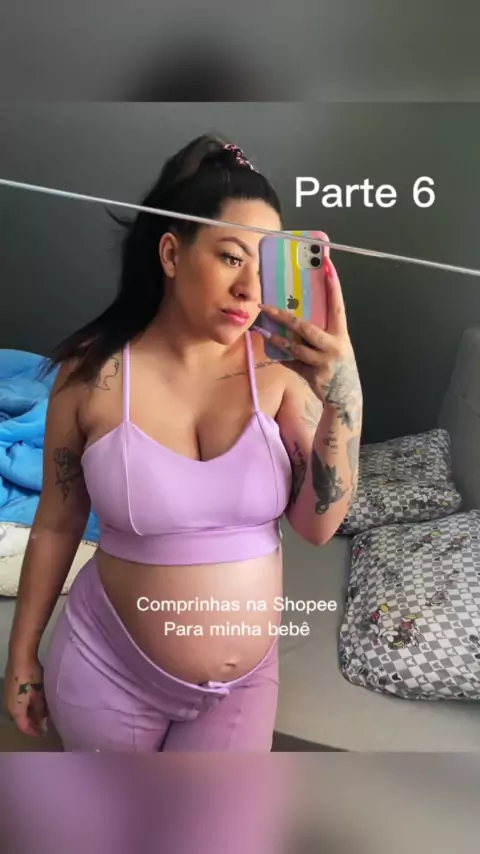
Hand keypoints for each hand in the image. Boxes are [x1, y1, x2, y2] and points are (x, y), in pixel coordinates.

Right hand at [3, 657, 48, 736]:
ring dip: (29, 714)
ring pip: (19, 711)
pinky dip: (26, 706)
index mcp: (16, 710)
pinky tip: (35, 702)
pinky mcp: (9, 689)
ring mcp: (7, 697)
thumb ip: (41, 711)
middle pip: (20, 720)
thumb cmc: (31, 677)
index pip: (24, 727)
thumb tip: (43, 722)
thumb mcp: (39, 695)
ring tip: (42, 713)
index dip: (34, 732)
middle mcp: (8, 706)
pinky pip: (18, 703)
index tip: (43, 733)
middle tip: (44, 723)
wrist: (20, 657)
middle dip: (32, 723)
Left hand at [259, 256, 361, 428]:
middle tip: (266, 306)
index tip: (326, 265)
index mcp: (341, 333)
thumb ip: (320, 332)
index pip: (337, 305)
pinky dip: (280, 355)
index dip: (333, 285)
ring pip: (295, 347)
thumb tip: (297, 314)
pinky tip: (269, 346)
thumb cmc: (337, 365)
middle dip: (284, 316)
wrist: (345, 396)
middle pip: (306, 327)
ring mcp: (324, 361)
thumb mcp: (335, 345)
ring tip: (261, 328)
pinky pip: (292, 362)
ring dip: (277, 338)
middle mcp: (334, 345)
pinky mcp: (313, 374)